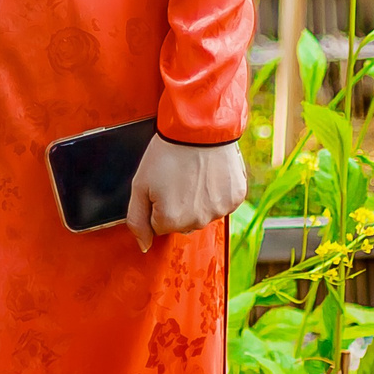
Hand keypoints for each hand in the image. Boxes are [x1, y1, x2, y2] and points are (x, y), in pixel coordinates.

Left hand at [126, 136, 246, 253]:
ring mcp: (219, 211)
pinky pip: (222, 204)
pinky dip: (217, 192)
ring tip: (194, 173)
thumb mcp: (140, 184)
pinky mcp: (236, 198)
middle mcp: (197, 221)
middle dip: (178, 205)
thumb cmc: (167, 152)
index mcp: (171, 220)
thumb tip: (143, 246)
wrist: (199, 127)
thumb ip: (137, 220)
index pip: (159, 226)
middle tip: (177, 178)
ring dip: (198, 200)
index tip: (161, 184)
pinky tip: (210, 174)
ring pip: (203, 214)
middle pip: (182, 223)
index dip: (157, 204)